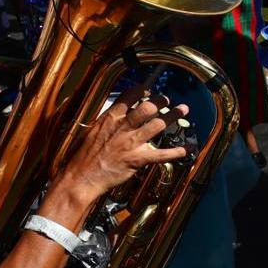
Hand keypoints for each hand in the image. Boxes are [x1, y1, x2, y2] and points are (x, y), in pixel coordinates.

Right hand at [53, 95, 184, 202]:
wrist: (81, 177)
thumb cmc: (82, 156)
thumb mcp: (89, 131)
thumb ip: (105, 121)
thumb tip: (115, 111)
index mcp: (109, 119)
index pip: (129, 97)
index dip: (141, 91)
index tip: (147, 90)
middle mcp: (123, 127)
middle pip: (148, 107)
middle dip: (161, 101)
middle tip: (166, 99)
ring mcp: (132, 143)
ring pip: (158, 125)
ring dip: (173, 116)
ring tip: (182, 109)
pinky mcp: (138, 159)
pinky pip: (162, 154)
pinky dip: (176, 152)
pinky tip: (185, 149)